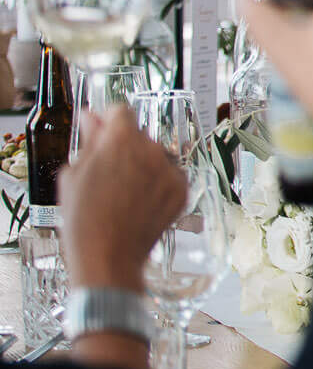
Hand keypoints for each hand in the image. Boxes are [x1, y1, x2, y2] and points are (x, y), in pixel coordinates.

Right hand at [59, 113, 187, 291]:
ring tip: (122, 193)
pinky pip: (169, 176)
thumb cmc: (83, 218)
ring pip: (155, 156)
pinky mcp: (182, 190)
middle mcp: (152, 150)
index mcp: (121, 140)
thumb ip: (88, 139)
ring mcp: (170, 170)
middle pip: (139, 135)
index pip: (120, 111)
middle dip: (124, 146)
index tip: (102, 132)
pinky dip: (157, 184)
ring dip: (142, 165)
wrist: (108, 256)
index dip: (108, 121)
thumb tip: (91, 116)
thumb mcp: (73, 174)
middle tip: (107, 172)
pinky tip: (139, 202)